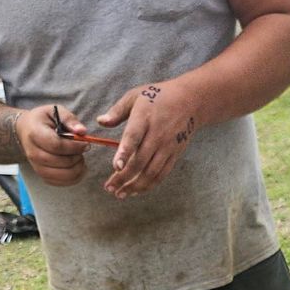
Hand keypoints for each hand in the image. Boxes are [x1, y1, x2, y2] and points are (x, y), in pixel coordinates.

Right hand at [15, 104, 87, 186]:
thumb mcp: (55, 111)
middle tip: (83, 150)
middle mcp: (33, 153)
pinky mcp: (43, 176)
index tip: (85, 143)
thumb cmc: (43, 120)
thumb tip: (82, 131)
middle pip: (60, 162)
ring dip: (77, 169)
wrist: (26, 131)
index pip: (56, 145)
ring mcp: (37, 167)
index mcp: (35, 134)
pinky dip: (74, 178)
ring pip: (62, 175)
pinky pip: (61, 183)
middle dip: (77, 157)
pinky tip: (78, 167)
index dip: (74, 146)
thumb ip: (69, 119)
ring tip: (80, 158)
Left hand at [97, 81, 197, 197]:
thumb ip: (117, 111)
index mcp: (145, 117)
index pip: (134, 137)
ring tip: (120, 194)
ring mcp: (168, 146)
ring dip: (135, 186)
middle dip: (124, 177)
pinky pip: (161, 174)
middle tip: (109, 187)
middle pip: (140, 161)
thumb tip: (100, 121)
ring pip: (151, 172)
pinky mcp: (174, 154)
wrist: (190, 101)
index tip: (116, 166)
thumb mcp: (135, 96)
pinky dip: (149, 185)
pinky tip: (136, 191)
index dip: (125, 152)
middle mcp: (158, 134)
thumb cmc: (157, 97)